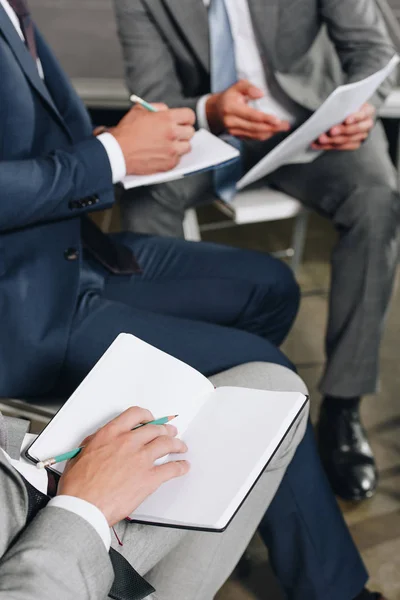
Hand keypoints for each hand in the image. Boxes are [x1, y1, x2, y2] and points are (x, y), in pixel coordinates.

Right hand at [58, 407, 189, 526]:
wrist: (83, 507)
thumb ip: (95, 443)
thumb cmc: (78, 486)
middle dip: (165, 430)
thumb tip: (101, 441)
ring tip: (181, 447)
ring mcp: (140, 460)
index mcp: (111, 434)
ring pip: (166, 444)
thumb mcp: (80, 454)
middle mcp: (128, 442)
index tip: (151, 419)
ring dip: (177, 444)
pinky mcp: (149, 478)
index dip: (147, 416)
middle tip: (170, 432)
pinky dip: (180, 466)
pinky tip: (183, 466)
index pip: (135, 415)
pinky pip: (171, 469)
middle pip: (155, 429)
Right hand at [109, 104, 195, 174]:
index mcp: (167, 119)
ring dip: (180, 145)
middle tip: (175, 133)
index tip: (183, 121)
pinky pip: (179, 159)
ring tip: (169, 144)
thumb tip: (166, 110)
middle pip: (190, 132)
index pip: (189, 116)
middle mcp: (172, 134)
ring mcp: (172, 151)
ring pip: (187, 147)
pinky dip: (173, 157)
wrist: (118, 152)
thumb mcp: (139, 110)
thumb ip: (156, 107)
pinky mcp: (169, 164)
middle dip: (183, 131)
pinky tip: (163, 153)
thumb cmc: (126, 132)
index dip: (186, 118)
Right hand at [206, 79, 289, 140]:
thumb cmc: (228, 98)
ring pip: (255, 135)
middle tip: (284, 125)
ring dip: (270, 132)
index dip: (265, 118)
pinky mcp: (238, 136)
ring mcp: (234, 131)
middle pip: (255, 127)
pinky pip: (253, 138)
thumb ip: (249, 87)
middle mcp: (231, 122)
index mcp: (231, 108)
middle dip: (272, 127)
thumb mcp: (237, 86)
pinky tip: (272, 131)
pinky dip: (264, 135)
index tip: (276, 120)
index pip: (251, 115)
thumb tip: (260, 93)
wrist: (216, 111)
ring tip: (282, 128)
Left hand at [312, 103, 374, 150]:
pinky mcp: (353, 145)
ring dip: (332, 140)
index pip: (363, 114)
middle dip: (342, 131)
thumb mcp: (348, 102)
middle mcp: (367, 125)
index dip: (355, 118)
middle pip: (355, 130)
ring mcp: (361, 136)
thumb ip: (344, 105)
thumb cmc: (348, 105)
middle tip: (330, 131)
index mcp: (368, 111)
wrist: (351, 114)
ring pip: (346, 140)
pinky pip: (340, 147)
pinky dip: (327, 146)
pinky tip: (316, 144)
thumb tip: (331, 110)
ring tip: (320, 138)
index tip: (346, 120)